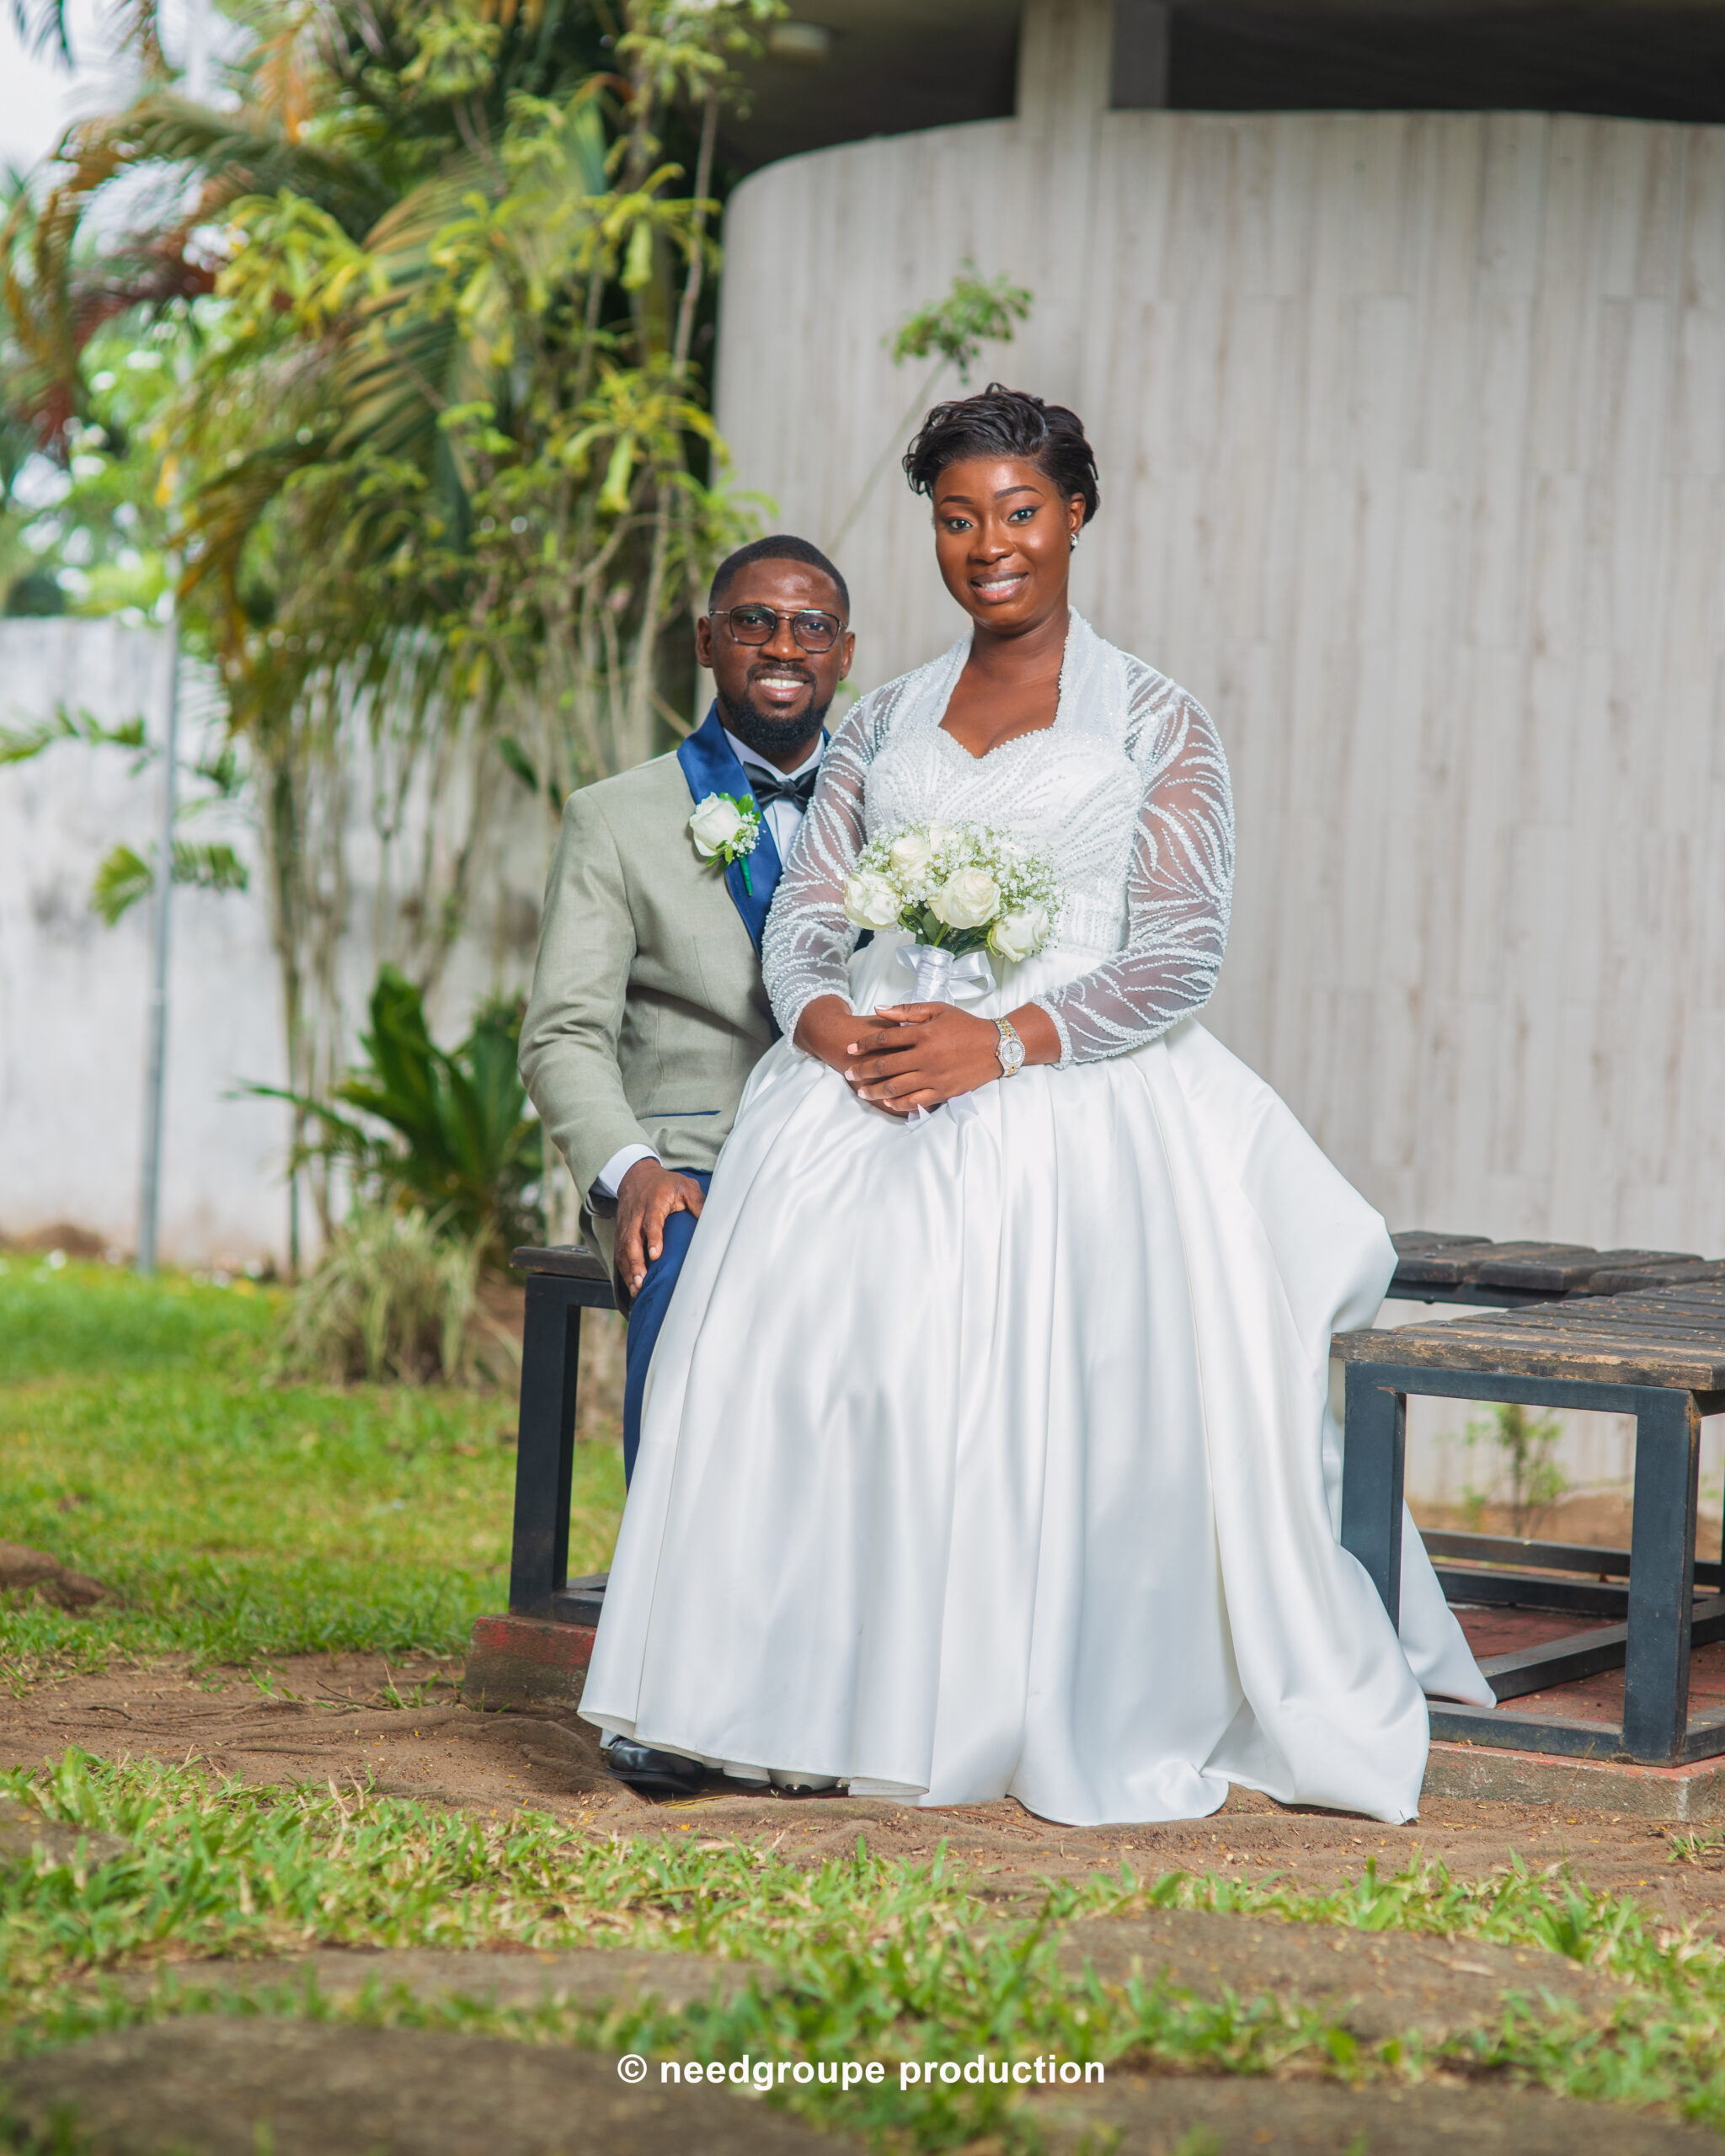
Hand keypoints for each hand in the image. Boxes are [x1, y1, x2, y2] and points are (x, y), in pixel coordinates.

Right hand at [615, 1160, 704, 1296]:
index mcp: (653, 1203)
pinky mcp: (621, 1233)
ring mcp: (626, 1225)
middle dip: (636, 1262)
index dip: (653, 1239)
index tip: (655, 1255)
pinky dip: (624, 1270)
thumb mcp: (686, 1186)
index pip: (651, 1222)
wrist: (636, 1176)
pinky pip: (619, 1253)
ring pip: (623, 1249)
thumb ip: (698, 1203)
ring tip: (637, 1288)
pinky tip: (632, 1284)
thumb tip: (714, 1221)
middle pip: (632, 1240)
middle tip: (642, 1280)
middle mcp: (636, 1216)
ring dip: (629, 1270)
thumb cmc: (665, 1183)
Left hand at [841, 1004, 1004, 1114]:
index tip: (851, 1049)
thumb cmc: (965, 1024)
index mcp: (923, 1034)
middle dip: (863, 1071)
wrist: (996, 1046)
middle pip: (885, 1066)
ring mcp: (934, 1076)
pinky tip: (887, 1102)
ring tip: (862, 1092)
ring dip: (875, 1090)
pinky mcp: (943, 1091)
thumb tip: (878, 1009)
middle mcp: (925, 1056)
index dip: (864, 1044)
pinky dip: (899, 1104)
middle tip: (849, 1075)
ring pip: (896, 1087)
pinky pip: (916, 1101)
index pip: (884, 1039)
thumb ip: (907, 1010)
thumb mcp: (938, 1009)